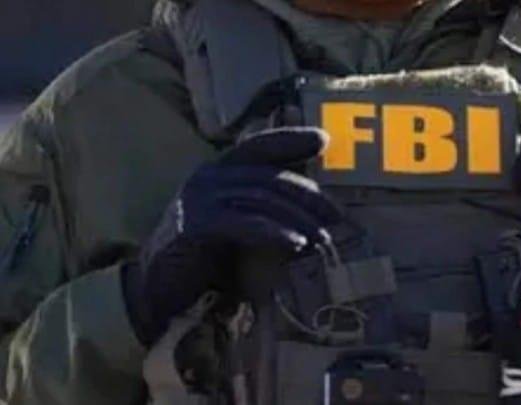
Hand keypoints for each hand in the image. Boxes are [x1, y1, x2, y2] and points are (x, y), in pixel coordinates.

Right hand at [124, 127, 342, 343]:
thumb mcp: (236, 224)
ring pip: (261, 199)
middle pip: (270, 177)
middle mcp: (208, 177)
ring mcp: (199, 199)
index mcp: (218, 170)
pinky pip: (244, 223)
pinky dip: (274, 233)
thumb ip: (260, 207)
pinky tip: (296, 244)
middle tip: (336, 216)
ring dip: (298, 219)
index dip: (291, 139)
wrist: (157, 288)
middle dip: (308, 195)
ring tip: (322, 238)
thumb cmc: (204, 256)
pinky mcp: (195, 226)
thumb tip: (311, 207)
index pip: (259, 145)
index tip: (324, 140)